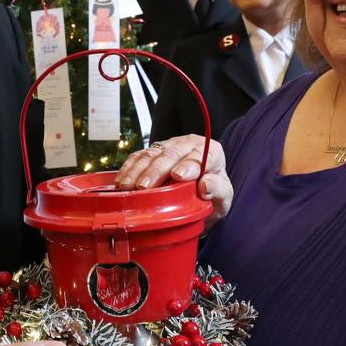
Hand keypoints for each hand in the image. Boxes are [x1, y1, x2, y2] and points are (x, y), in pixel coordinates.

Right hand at [116, 135, 232, 225]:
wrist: (200, 198)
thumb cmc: (213, 198)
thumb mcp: (223, 201)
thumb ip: (219, 191)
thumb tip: (206, 185)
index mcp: (212, 153)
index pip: (202, 155)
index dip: (189, 165)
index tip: (178, 176)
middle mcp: (190, 145)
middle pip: (172, 154)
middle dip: (156, 170)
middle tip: (145, 186)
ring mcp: (170, 147)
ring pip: (152, 154)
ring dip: (138, 170)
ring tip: (128, 186)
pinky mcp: (154, 152)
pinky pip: (139, 156)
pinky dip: (128, 168)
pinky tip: (121, 181)